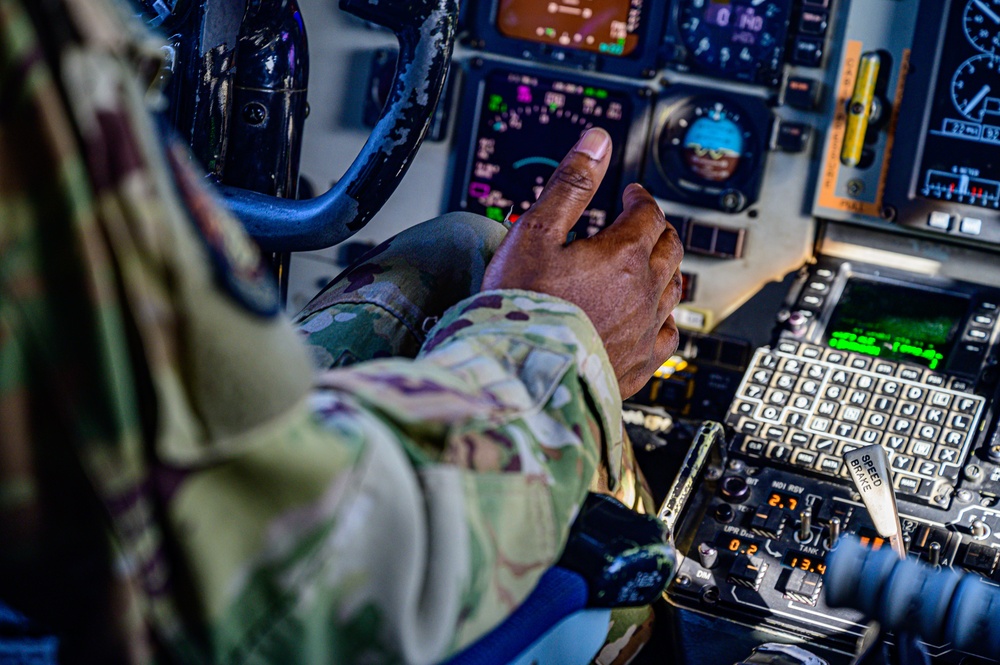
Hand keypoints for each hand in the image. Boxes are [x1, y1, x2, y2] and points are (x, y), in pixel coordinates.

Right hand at [482, 128, 683, 397]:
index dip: (640, 198)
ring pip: (673, 288)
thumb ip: (571, 183)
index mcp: (623, 255)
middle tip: (643, 222)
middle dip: (657, 229)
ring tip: (649, 263)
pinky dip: (665, 317)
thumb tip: (597, 143)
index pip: (648, 213)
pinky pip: (669, 335)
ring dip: (664, 268)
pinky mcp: (639, 364)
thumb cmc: (522, 305)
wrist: (522, 371)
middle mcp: (644, 291)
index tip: (632, 194)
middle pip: (668, 248)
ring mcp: (645, 330)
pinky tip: (654, 318)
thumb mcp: (536, 231)